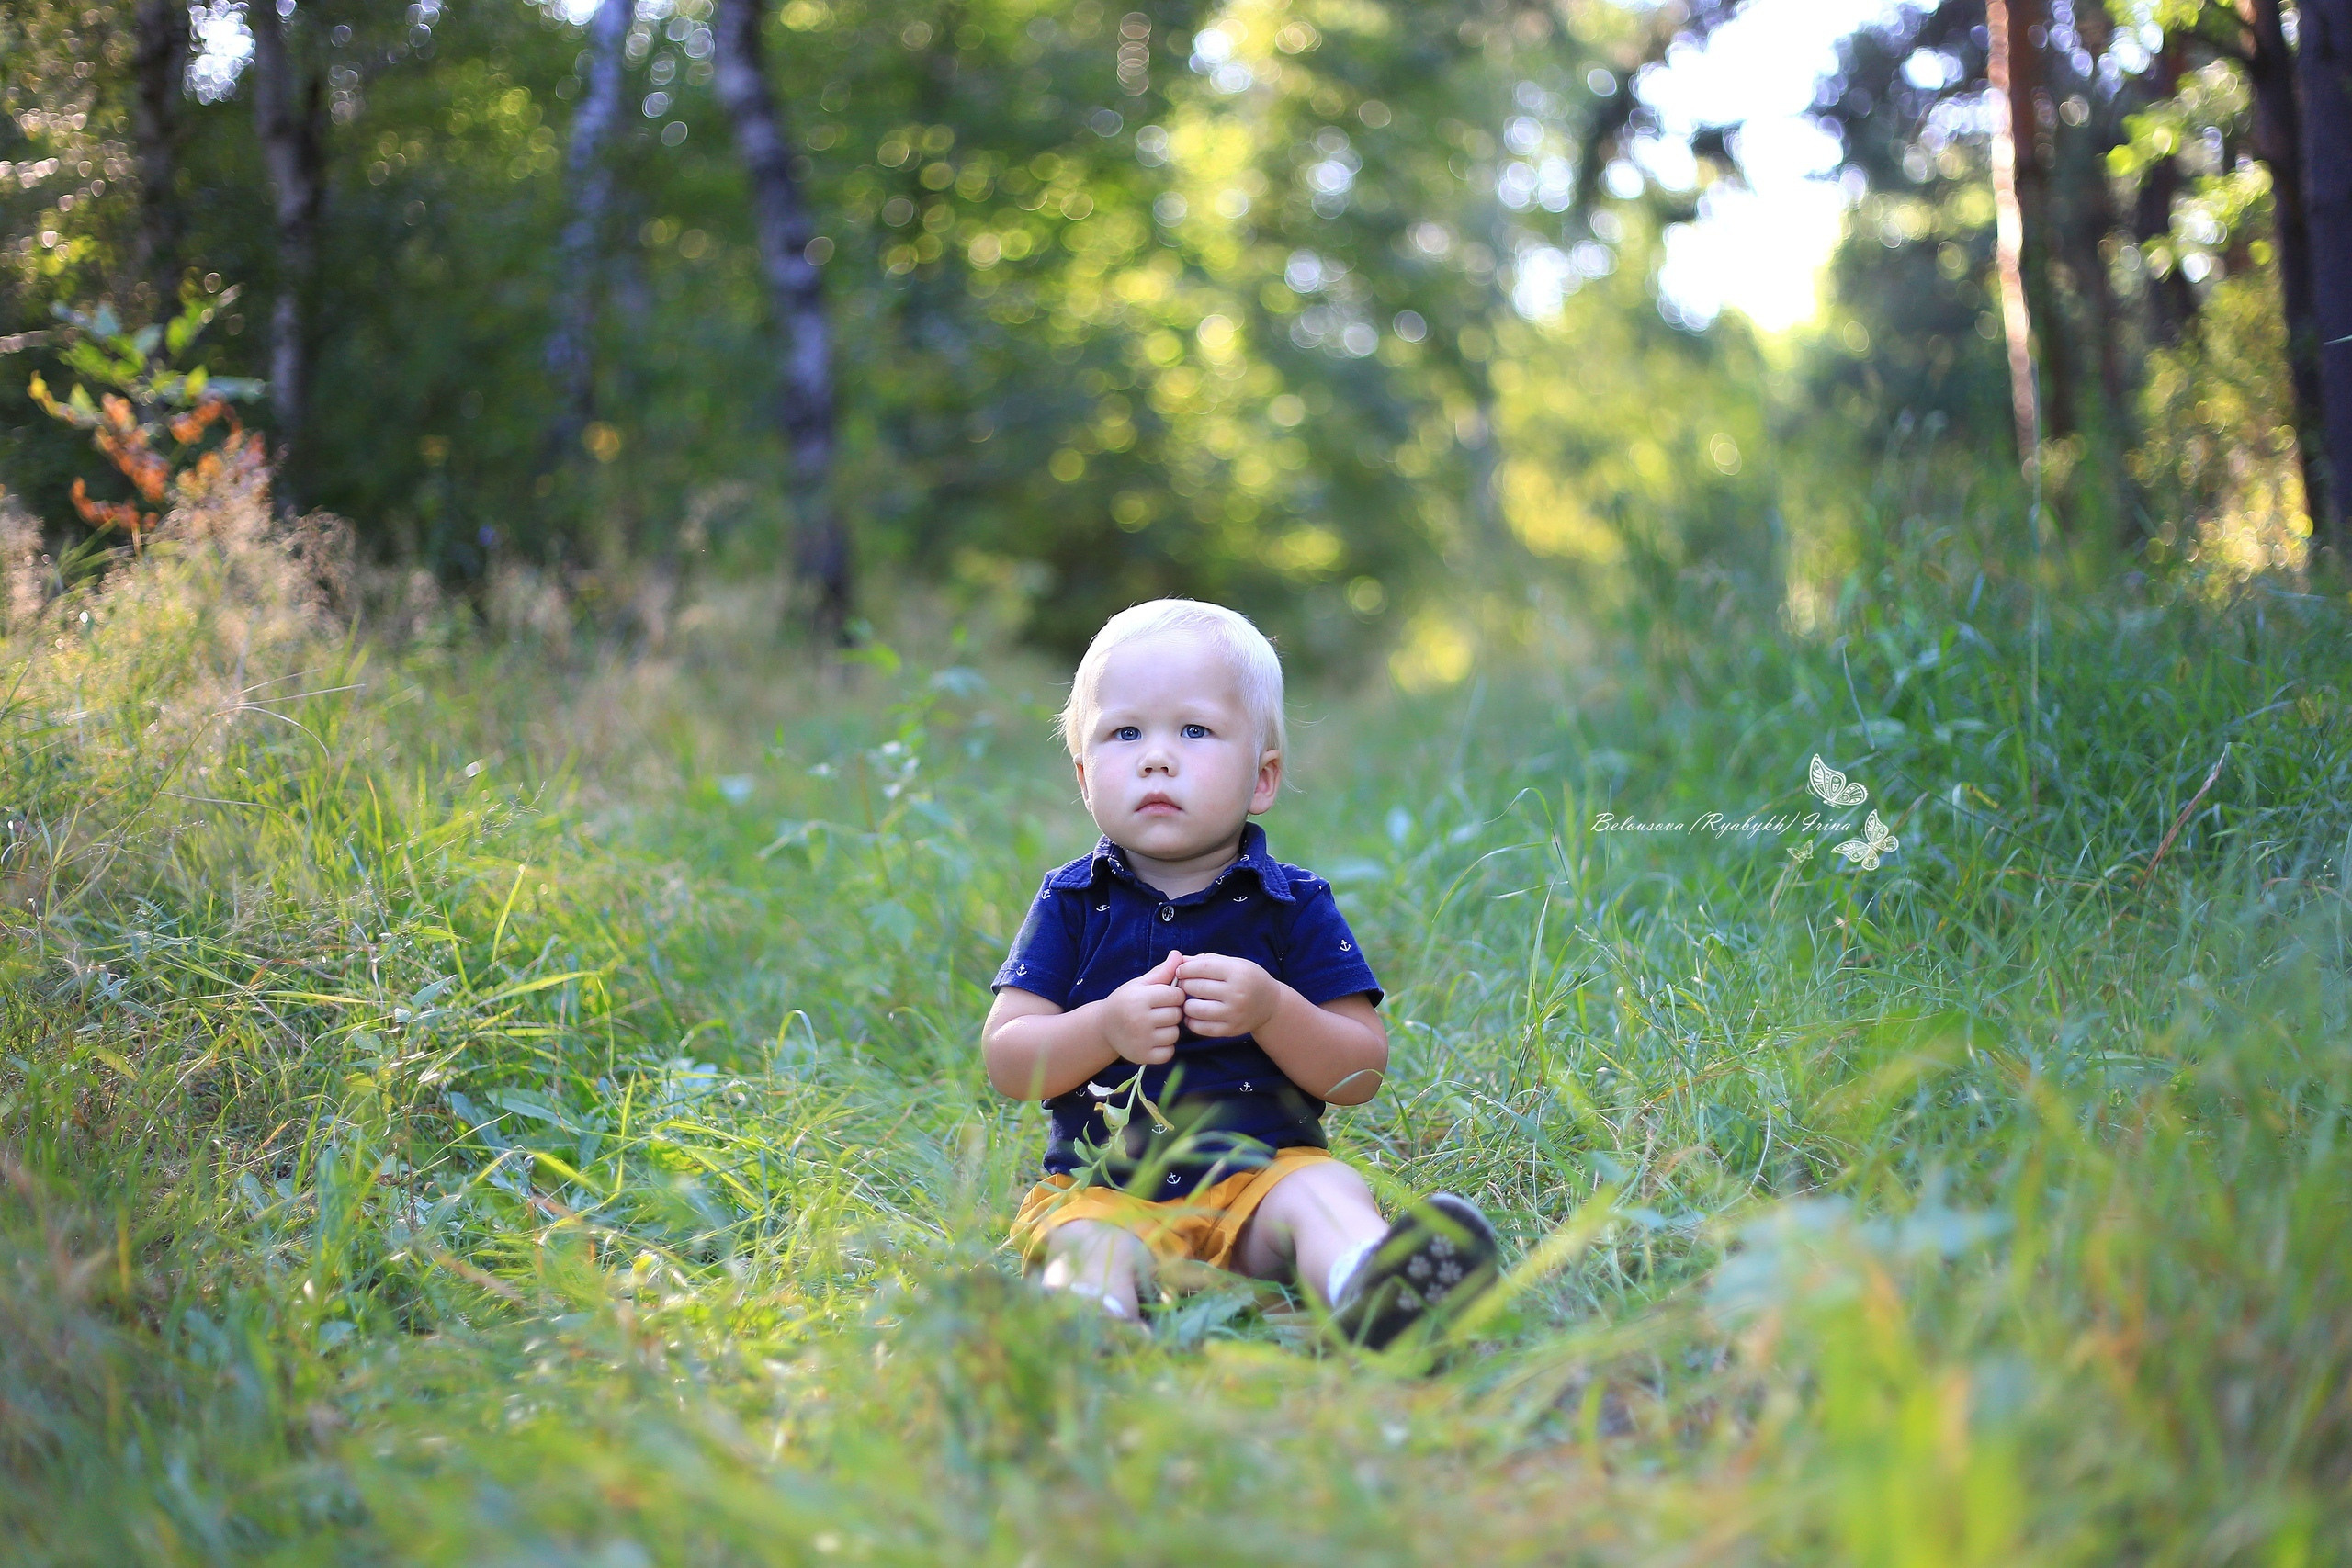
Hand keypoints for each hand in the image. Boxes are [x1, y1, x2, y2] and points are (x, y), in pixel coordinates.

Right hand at [1102, 949, 1184, 1064]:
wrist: (1103, 1028)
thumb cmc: (1125, 1001)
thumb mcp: (1139, 984)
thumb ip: (1161, 972)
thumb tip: (1178, 955)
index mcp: (1140, 998)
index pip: (1177, 995)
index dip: (1174, 995)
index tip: (1164, 997)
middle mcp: (1140, 1020)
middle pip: (1177, 1015)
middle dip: (1172, 1012)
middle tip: (1159, 1012)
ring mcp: (1141, 1040)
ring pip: (1175, 1034)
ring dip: (1169, 1030)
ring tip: (1156, 1026)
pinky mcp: (1143, 1056)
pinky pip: (1169, 1052)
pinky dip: (1165, 1048)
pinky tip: (1154, 1040)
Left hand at [1174, 953, 1281, 1038]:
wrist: (1270, 1004)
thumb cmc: (1247, 979)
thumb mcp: (1233, 963)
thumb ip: (1206, 960)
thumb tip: (1179, 961)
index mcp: (1237, 972)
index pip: (1202, 968)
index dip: (1185, 969)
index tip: (1179, 971)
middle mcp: (1237, 993)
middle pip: (1196, 988)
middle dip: (1183, 985)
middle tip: (1182, 985)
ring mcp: (1234, 1013)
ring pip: (1195, 1009)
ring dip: (1185, 1004)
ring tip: (1186, 1000)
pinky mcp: (1231, 1030)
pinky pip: (1201, 1028)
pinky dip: (1191, 1021)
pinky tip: (1192, 1014)